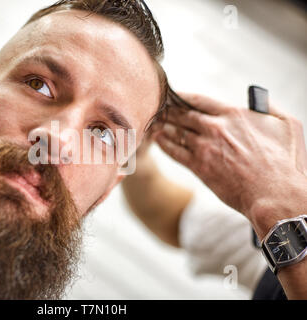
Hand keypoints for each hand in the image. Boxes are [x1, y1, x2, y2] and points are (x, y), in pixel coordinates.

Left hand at [153, 92, 306, 235]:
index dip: (183, 96)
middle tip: (157, 107)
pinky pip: (174, 152)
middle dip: (168, 110)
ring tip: (153, 121)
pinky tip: (157, 139)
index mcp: (234, 115)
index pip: (199, 100)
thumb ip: (271, 108)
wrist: (273, 194)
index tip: (173, 95)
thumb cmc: (285, 162)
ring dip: (163, 125)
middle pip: (183, 115)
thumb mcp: (288, 125)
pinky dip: (164, 144)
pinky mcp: (198, 166)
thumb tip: (261, 99)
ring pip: (176, 132)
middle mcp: (215, 128)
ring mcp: (204, 147)